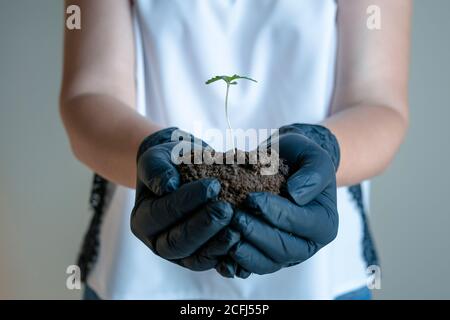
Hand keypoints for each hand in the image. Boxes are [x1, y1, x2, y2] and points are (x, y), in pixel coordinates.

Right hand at [131, 128, 239, 272]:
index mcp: (143, 220)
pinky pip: (214, 263)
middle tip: (226, 208)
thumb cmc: (169, 163)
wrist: (184, 170)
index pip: (161, 214)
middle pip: (178, 243)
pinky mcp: (201, 258)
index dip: (186, 202)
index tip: (212, 185)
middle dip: (204, 226)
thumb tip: (167, 186)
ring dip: (217, 245)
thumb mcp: (157, 158)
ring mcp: (180, 255)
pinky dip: (228, 258)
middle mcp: (158, 243)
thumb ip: (156, 169)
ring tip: (237, 229)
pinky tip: (243, 245)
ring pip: (196, 258)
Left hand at [224, 124, 339, 275]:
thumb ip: (312, 173)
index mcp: (324, 223)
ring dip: (245, 252)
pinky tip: (220, 250)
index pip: (302, 223)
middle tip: (234, 217)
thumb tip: (296, 195)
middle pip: (284, 249)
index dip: (277, 213)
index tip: (253, 198)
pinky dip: (235, 262)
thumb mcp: (314, 156)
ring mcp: (286, 254)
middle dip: (257, 234)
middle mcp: (308, 244)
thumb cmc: (300, 159)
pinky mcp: (266, 257)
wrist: (285, 163)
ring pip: (267, 263)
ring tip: (226, 233)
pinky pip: (251, 266)